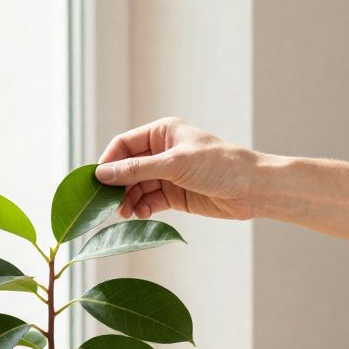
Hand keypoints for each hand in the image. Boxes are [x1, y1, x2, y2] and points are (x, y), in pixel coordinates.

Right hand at [94, 117, 269, 220]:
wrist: (251, 188)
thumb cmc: (218, 165)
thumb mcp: (174, 164)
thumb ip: (136, 170)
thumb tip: (102, 175)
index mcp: (161, 133)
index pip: (124, 145)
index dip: (108, 162)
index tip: (97, 182)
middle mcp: (162, 152)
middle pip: (127, 168)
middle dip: (118, 186)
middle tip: (108, 205)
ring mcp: (168, 174)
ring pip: (137, 187)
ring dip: (128, 200)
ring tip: (125, 213)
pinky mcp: (175, 195)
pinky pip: (149, 201)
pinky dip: (142, 208)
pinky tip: (139, 215)